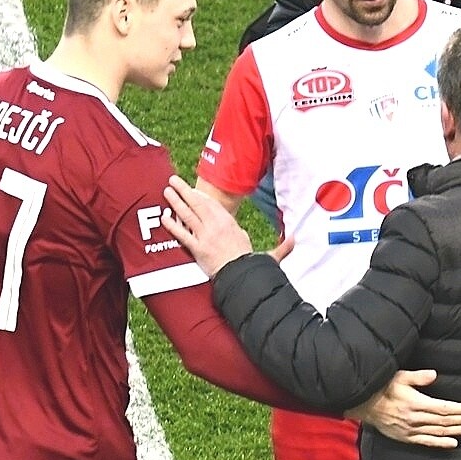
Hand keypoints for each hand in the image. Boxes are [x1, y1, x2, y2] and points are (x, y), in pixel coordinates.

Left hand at [163, 179, 291, 273]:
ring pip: (188, 214)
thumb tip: (296, 241)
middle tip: (173, 180)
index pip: (213, 205)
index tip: (193, 190)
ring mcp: (206, 236)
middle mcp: (217, 226)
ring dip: (176, 201)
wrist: (243, 279)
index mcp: (230, 224)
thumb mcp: (268, 255)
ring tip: (166, 190)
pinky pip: (181, 234)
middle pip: (198, 204)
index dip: (201, 196)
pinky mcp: (197, 248)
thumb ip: (281, 247)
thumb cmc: (252, 267)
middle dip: (184, 191)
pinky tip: (164, 217)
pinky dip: (172, 225)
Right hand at [347, 369, 460, 447]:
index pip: (442, 408)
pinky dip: (441, 444)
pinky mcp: (406, 438)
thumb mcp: (399, 376)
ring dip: (456, 431)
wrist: (364, 405)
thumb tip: (434, 374)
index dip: (458, 409)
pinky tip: (453, 444)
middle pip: (444, 421)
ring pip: (438, 432)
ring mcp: (411, 430)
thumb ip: (418, 377)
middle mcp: (415, 419)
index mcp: (415, 403)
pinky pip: (426, 442)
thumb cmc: (382, 387)